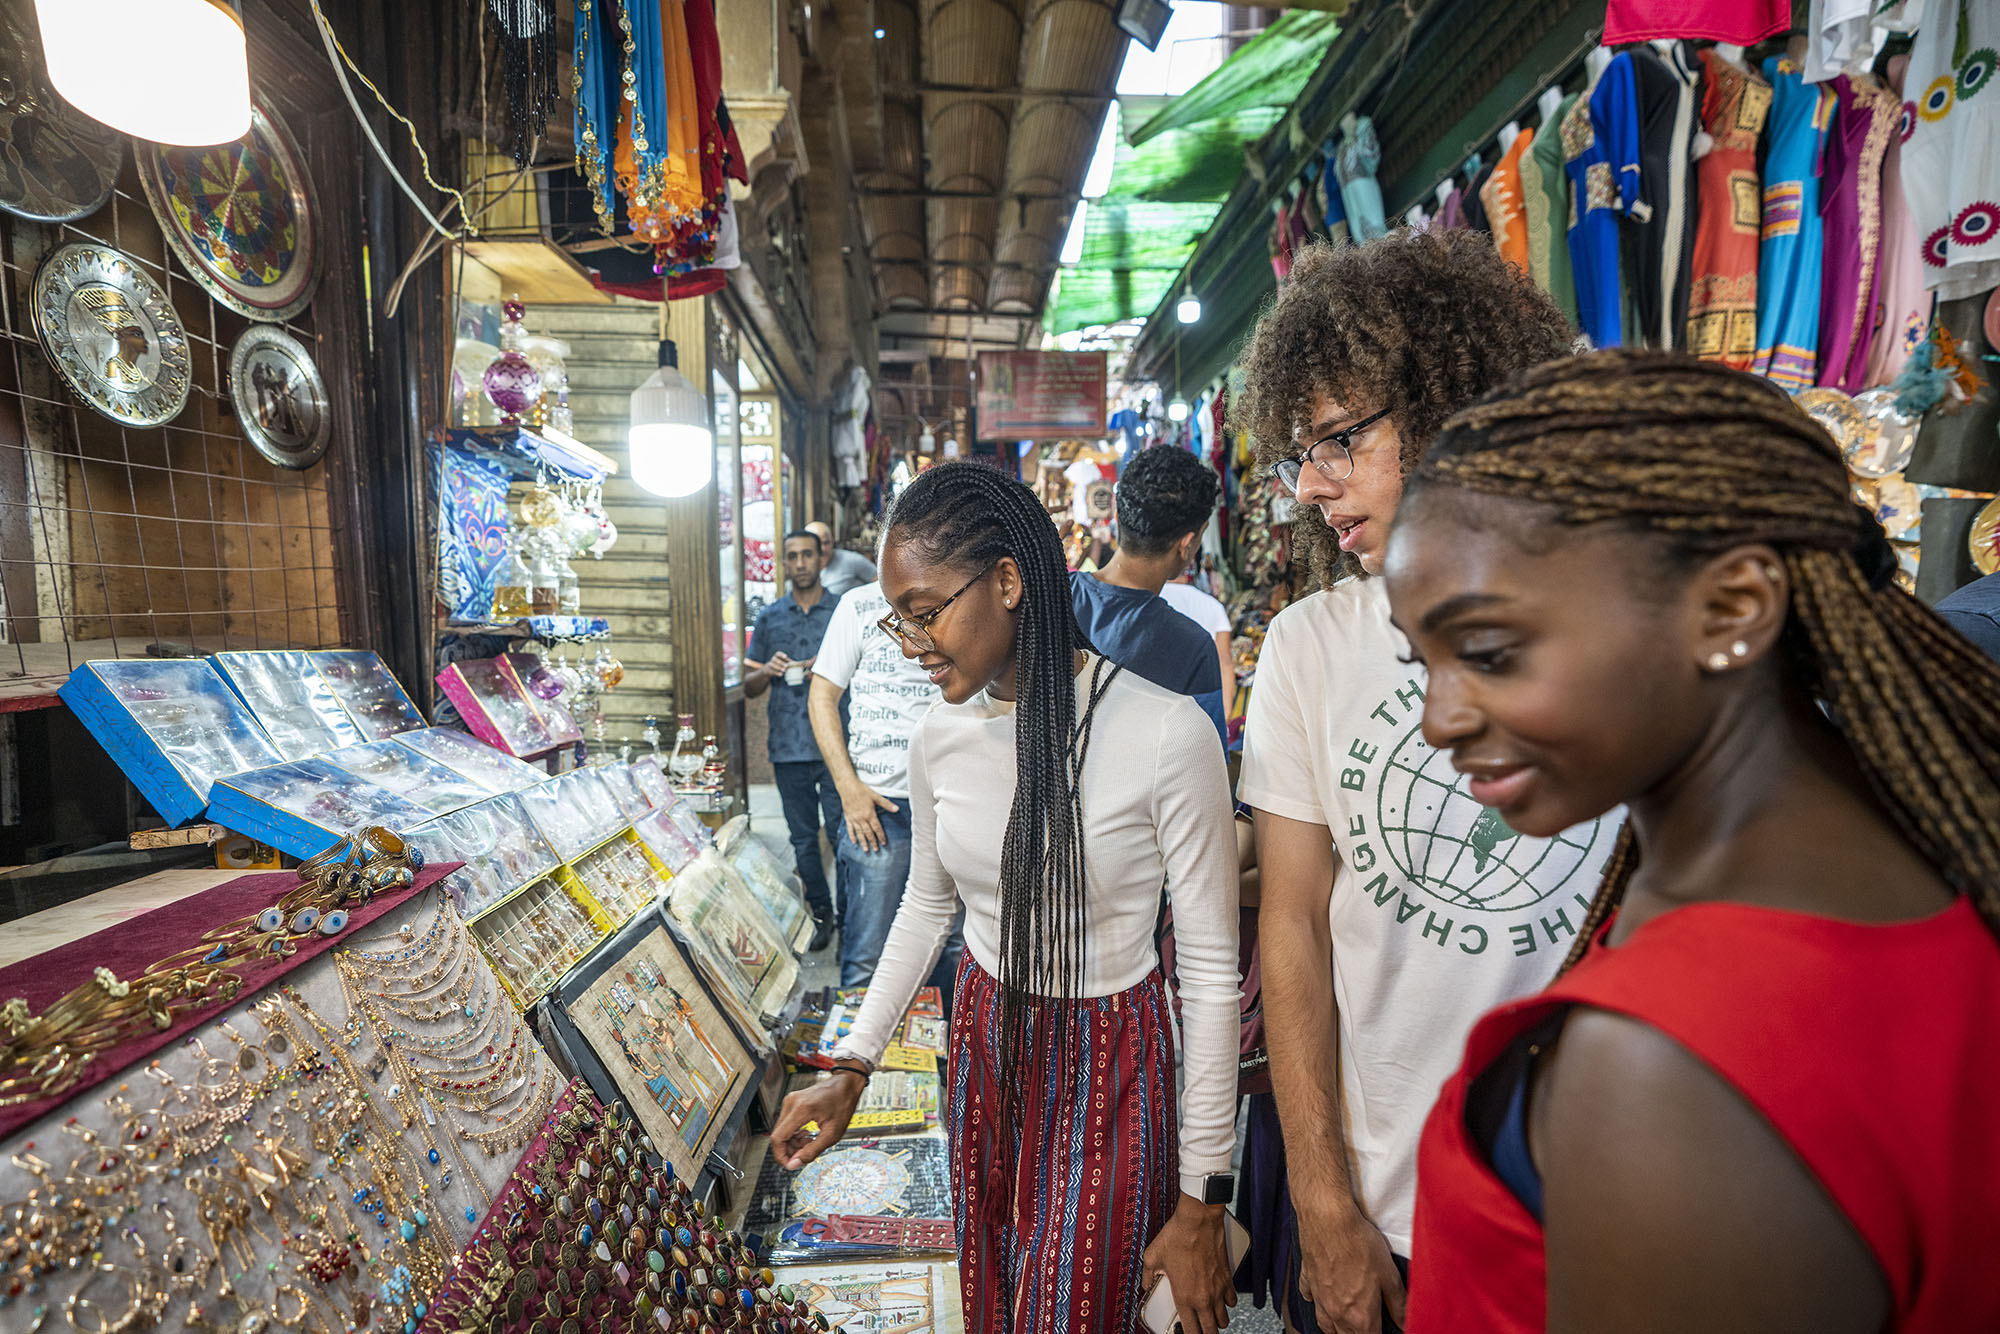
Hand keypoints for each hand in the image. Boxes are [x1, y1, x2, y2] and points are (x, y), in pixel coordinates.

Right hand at [762, 653, 794, 678]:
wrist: (769, 669)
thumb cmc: (780, 664)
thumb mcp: (784, 661)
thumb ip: (789, 662)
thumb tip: (799, 663)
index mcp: (776, 656)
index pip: (778, 653)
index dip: (781, 654)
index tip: (786, 656)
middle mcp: (772, 659)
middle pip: (775, 660)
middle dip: (781, 662)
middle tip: (786, 666)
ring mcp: (770, 665)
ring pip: (773, 665)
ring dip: (779, 667)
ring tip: (784, 670)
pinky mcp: (769, 671)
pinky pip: (772, 671)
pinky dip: (777, 673)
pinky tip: (781, 674)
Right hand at [769, 1069, 865, 1169]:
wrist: (846, 1084)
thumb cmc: (843, 1103)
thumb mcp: (832, 1133)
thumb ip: (812, 1151)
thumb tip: (796, 1163)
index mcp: (801, 1109)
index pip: (778, 1138)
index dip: (781, 1156)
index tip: (790, 1165)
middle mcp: (792, 1103)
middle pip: (778, 1136)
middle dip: (790, 1150)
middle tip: (805, 1153)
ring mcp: (790, 1101)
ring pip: (781, 1131)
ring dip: (793, 1142)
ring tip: (810, 1141)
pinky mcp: (792, 1102)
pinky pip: (786, 1124)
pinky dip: (794, 1133)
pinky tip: (807, 1134)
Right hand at [838, 783, 897, 851]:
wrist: (848, 787)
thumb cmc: (862, 791)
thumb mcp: (876, 796)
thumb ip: (886, 804)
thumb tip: (897, 809)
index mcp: (870, 814)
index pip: (877, 828)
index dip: (881, 836)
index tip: (884, 843)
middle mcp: (861, 819)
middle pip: (868, 833)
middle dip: (873, 842)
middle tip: (876, 850)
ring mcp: (854, 819)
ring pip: (859, 833)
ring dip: (863, 842)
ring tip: (866, 850)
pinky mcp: (848, 818)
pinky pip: (850, 829)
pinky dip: (852, 836)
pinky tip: (854, 842)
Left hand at [1142, 1195, 1235, 1333]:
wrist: (1199, 1219)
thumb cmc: (1177, 1236)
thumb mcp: (1152, 1256)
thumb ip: (1148, 1276)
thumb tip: (1146, 1284)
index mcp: (1184, 1297)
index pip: (1191, 1331)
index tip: (1185, 1332)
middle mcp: (1203, 1298)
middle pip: (1211, 1331)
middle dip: (1205, 1333)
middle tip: (1199, 1330)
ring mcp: (1218, 1289)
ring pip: (1223, 1319)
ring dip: (1216, 1321)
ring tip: (1209, 1317)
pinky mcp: (1228, 1278)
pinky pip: (1232, 1300)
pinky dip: (1227, 1303)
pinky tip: (1220, 1299)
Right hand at [1295, 1202, 1403, 1333]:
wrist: (1327, 1218)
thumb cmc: (1358, 1243)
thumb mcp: (1389, 1274)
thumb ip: (1398, 1303)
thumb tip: (1405, 1321)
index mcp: (1359, 1316)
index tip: (1386, 1328)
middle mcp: (1336, 1313)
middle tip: (1370, 1325)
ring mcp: (1320, 1298)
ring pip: (1326, 1326)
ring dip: (1337, 1329)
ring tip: (1348, 1323)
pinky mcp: (1308, 1280)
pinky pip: (1311, 1299)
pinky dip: (1318, 1302)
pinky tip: (1324, 1295)